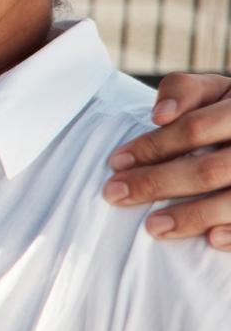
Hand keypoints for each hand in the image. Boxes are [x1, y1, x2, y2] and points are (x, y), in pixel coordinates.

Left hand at [106, 73, 230, 247]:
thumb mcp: (215, 91)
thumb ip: (185, 90)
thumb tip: (160, 115)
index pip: (195, 128)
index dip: (153, 146)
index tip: (116, 163)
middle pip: (208, 170)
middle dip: (158, 183)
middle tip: (115, 195)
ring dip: (192, 216)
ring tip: (152, 227)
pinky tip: (211, 240)